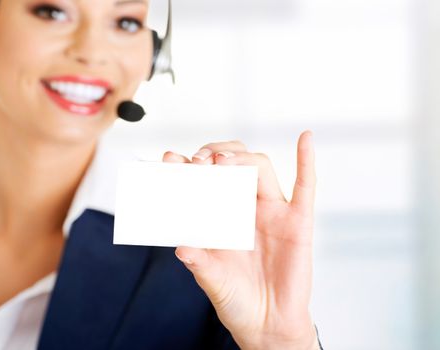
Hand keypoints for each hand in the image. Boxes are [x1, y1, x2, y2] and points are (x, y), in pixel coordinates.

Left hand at [162, 132, 317, 349]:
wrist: (267, 325)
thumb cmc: (236, 299)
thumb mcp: (211, 280)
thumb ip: (199, 263)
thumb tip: (180, 247)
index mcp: (219, 215)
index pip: (203, 180)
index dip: (187, 166)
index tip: (169, 159)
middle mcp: (244, 207)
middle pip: (232, 162)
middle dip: (215, 154)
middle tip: (199, 160)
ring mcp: (271, 211)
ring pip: (260, 167)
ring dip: (242, 157)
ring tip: (222, 161)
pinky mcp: (297, 221)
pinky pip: (305, 187)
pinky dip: (306, 161)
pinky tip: (305, 139)